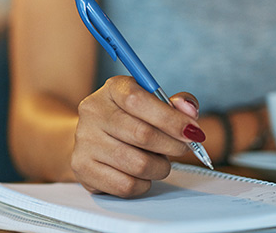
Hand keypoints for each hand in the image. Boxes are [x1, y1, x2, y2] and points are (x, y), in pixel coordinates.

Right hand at [70, 76, 205, 197]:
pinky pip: (126, 185)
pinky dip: (144, 184)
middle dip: (173, 146)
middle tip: (182, 148)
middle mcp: (93, 111)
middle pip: (142, 134)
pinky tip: (141, 175)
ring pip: (138, 164)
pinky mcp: (83, 168)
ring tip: (158, 161)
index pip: (139, 100)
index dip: (171, 118)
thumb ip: (175, 104)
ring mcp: (85, 140)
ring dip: (160, 167)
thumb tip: (189, 111)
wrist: (93, 138)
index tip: (193, 131)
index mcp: (112, 89)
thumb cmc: (130, 120)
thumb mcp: (152, 103)